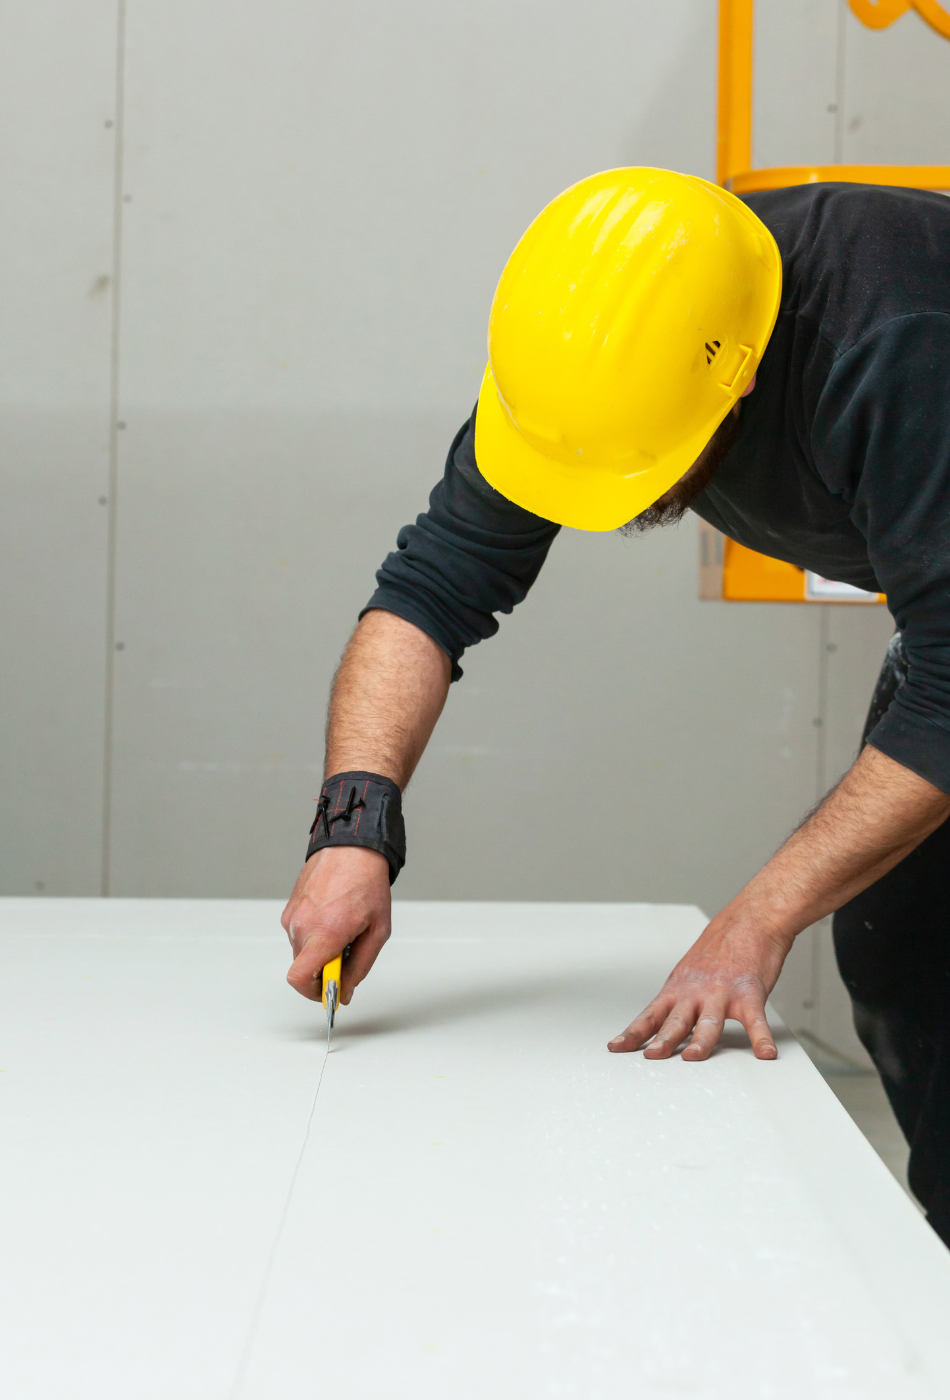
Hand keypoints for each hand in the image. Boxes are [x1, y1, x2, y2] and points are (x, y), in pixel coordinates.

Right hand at [281, 846, 390, 1003]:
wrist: (351, 848)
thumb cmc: (367, 884)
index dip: (313, 992)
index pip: (299, 978)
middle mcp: (302, 926)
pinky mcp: (289, 908)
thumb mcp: (377, 931)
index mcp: (324, 933)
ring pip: (302, 950)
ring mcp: (293, 916)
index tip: (330, 990)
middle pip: (304, 968)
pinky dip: (314, 934)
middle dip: (323, 968)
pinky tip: (332, 916)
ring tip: (342, 927)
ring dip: (320, 949)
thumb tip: (346, 991)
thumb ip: (360, 966)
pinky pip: (299, 933)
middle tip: (347, 952)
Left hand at [608, 912, 790, 1060]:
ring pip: (709, 1022)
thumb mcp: (690, 972)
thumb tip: (665, 1024)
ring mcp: (723, 993)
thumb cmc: (721, 948)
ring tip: (693, 1057)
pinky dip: (761, 1039)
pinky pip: (756, 1020)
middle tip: (652, 1056)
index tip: (616, 1048)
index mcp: (679, 989)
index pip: (650, 1016)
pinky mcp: (750, 993)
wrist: (750, 921)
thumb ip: (680, 1000)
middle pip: (676, 1021)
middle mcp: (697, 992)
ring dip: (700, 1041)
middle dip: (663, 1040)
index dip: (633, 1033)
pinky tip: (764, 1053)